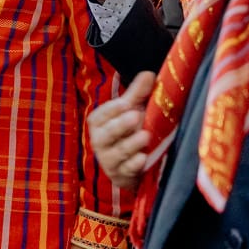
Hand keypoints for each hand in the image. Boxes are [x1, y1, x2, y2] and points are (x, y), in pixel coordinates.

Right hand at [87, 71, 156, 189]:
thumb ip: (137, 93)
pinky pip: (126, 169)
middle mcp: (99, 140)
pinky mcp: (120, 174)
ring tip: (145, 136)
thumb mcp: (131, 111)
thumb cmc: (128, 132)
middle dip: (121, 125)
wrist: (129, 165)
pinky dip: (134, 164)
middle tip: (136, 116)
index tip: (127, 103)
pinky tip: (143, 159)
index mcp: (99, 122)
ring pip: (118, 151)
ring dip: (131, 144)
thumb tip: (149, 74)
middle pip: (108, 133)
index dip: (114, 109)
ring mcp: (109, 159)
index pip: (103, 114)